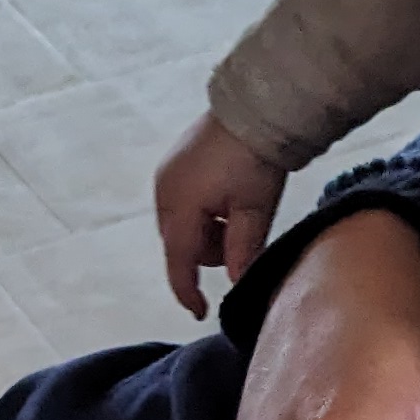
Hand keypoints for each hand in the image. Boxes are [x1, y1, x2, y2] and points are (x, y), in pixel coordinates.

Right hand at [155, 108, 287, 314]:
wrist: (256, 107)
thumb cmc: (256, 158)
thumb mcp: (255, 210)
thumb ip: (242, 250)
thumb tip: (234, 281)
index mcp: (180, 207)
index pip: (179, 262)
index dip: (188, 291)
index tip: (201, 312)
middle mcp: (164, 193)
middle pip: (180, 244)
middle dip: (207, 253)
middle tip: (241, 243)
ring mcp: (166, 175)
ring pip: (182, 225)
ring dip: (206, 232)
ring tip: (240, 216)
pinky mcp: (175, 163)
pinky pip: (183, 203)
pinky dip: (204, 213)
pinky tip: (229, 199)